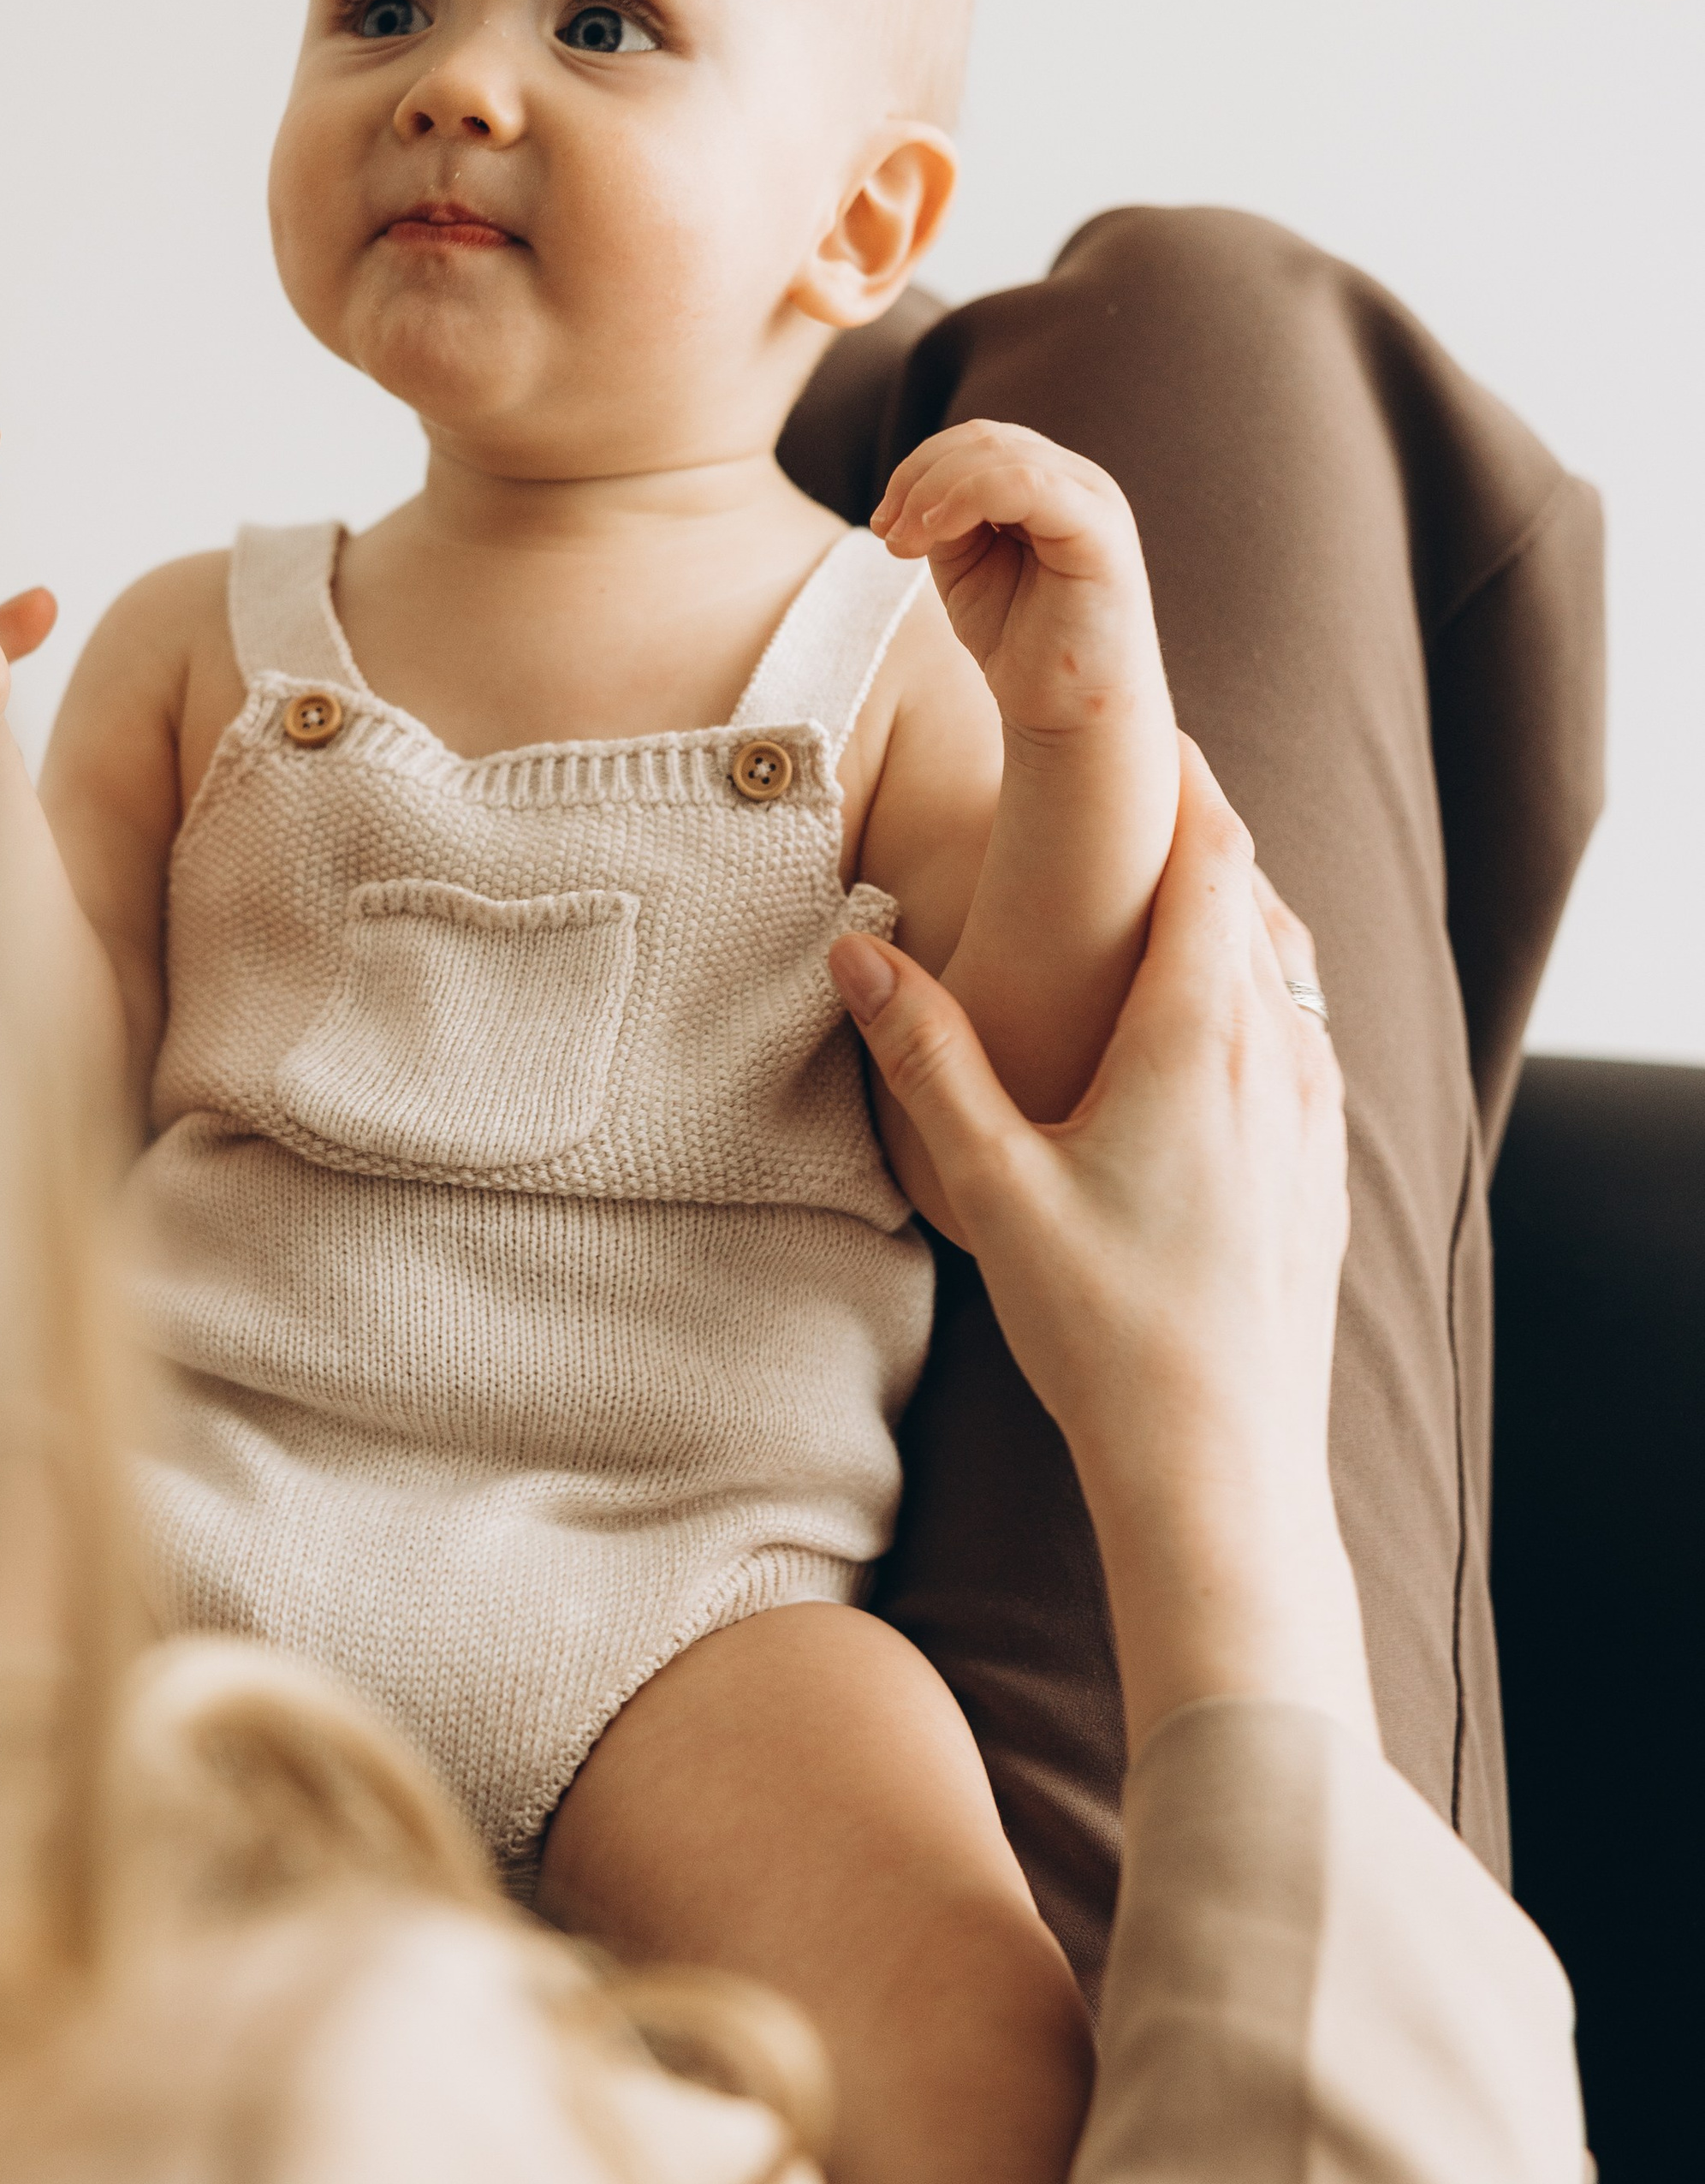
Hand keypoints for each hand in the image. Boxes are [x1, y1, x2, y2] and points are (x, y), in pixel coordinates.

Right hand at [832, 740, 1376, 1756]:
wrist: (1222, 1462)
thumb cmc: (1104, 1328)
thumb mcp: (991, 1186)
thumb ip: (926, 1057)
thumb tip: (857, 951)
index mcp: (1200, 1036)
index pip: (1211, 853)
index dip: (1176, 776)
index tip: (1136, 720)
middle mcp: (1279, 1053)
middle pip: (1256, 892)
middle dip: (1198, 826)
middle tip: (1137, 774)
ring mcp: (1315, 1109)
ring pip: (1290, 961)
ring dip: (1234, 904)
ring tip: (1170, 874)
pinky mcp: (1325, 1162)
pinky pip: (1305, 1029)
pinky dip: (1263, 980)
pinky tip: (1217, 1009)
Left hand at [871, 418, 1166, 746]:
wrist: (1069, 716)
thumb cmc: (1022, 646)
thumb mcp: (968, 567)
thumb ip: (948, 519)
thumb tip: (915, 493)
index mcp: (1050, 484)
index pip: (977, 441)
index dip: (918, 469)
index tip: (882, 525)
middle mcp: (1078, 481)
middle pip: (982, 438)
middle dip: (917, 478)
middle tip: (886, 532)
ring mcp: (1094, 501)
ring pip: (999, 452)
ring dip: (932, 490)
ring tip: (904, 544)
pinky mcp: (1101, 532)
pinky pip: (1027, 482)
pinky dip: (966, 497)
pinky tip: (934, 533)